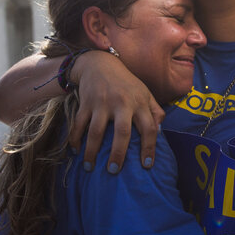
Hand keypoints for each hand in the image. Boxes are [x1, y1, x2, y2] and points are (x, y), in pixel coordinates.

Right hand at [68, 51, 163, 172]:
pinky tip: (75, 151)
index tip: (146, 166)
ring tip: (88, 167)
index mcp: (139, 103)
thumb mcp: (145, 93)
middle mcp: (122, 103)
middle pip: (122, 132)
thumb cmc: (126, 83)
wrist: (100, 63)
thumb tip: (160, 132)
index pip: (149, 128)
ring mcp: (102, 103)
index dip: (149, 148)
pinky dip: (74, 139)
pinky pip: (78, 124)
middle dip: (118, 153)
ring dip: (91, 151)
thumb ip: (155, 111)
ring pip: (96, 132)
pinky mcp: (86, 102)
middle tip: (114, 170)